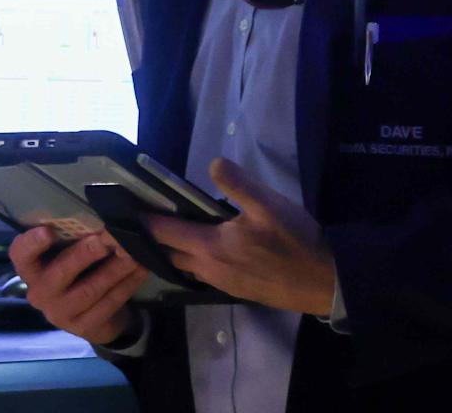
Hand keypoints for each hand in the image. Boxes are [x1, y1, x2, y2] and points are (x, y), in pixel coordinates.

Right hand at [7, 225, 147, 345]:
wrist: (90, 314)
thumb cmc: (75, 270)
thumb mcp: (67, 253)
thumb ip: (73, 237)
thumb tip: (101, 212)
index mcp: (31, 268)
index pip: (21, 254)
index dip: (32, 243)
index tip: (48, 231)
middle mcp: (40, 293)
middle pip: (60, 273)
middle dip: (85, 254)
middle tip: (106, 239)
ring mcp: (60, 314)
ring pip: (90, 290)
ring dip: (114, 269)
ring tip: (132, 252)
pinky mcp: (84, 327)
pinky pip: (108, 304)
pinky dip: (127, 284)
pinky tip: (140, 269)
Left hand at [144, 159, 336, 315]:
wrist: (323, 281)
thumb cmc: (295, 241)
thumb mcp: (269, 204)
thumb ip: (238, 183)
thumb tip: (213, 162)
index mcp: (211, 247)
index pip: (164, 233)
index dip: (145, 220)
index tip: (128, 208)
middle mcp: (209, 269)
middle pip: (169, 253)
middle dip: (155, 237)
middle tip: (147, 217)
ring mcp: (222, 283)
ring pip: (186, 266)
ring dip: (175, 250)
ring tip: (171, 230)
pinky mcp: (236, 290)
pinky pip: (203, 274)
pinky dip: (193, 260)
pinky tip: (205, 248)